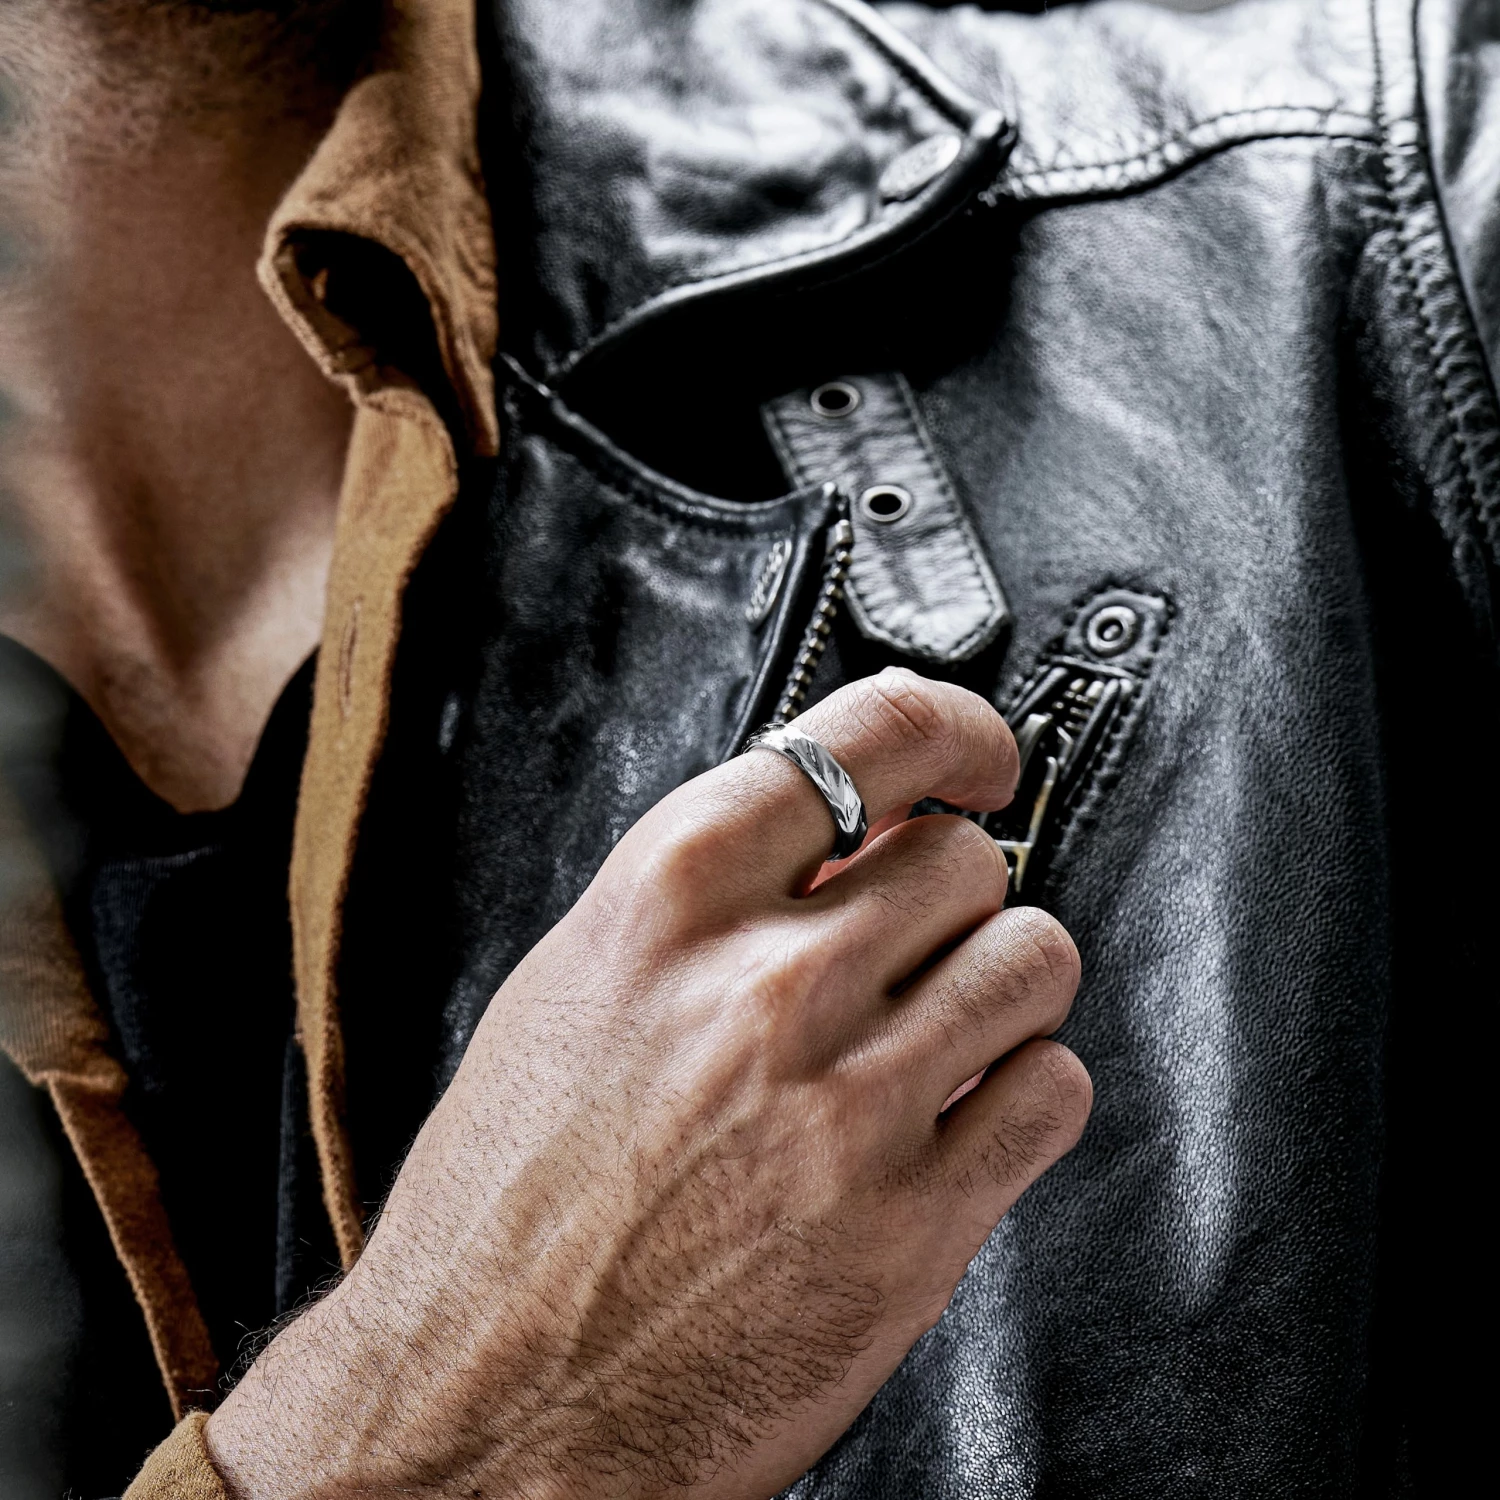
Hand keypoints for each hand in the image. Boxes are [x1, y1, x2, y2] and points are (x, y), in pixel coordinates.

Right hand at [206, 669, 1091, 1498]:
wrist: (480, 1405)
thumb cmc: (509, 1204)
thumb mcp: (577, 992)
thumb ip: (713, 902)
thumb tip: (845, 845)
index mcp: (668, 901)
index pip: (870, 737)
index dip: (955, 732)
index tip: (978, 757)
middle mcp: (766, 985)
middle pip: (967, 858)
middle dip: (956, 894)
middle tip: (923, 938)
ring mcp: (848, 1102)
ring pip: (1031, 960)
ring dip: (1004, 984)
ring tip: (952, 1022)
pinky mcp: (912, 1224)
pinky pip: (1052, 1091)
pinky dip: (1025, 1092)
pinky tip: (964, 1113)